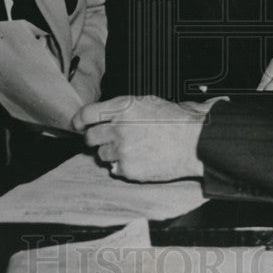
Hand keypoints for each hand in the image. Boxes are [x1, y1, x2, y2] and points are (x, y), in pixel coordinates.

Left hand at [80, 95, 206, 181]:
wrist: (193, 142)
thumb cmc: (175, 121)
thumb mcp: (147, 102)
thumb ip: (122, 109)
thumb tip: (103, 117)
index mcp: (123, 107)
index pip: (86, 114)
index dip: (79, 121)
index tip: (78, 126)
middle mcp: (118, 128)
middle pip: (90, 137)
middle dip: (97, 139)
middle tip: (111, 139)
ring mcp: (122, 150)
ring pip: (102, 155)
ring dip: (112, 153)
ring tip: (133, 148)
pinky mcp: (128, 169)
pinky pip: (115, 169)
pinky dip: (124, 166)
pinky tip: (140, 158)